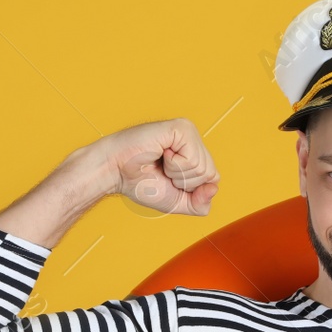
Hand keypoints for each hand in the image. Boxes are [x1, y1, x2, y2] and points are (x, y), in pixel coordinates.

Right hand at [98, 117, 219, 215]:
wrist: (116, 173)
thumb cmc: (141, 184)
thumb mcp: (178, 203)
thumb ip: (200, 203)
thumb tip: (214, 188)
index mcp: (194, 153)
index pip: (212, 180)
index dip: (191, 189)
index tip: (168, 180)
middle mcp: (194, 140)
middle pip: (210, 174)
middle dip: (184, 182)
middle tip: (162, 171)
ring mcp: (188, 131)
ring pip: (202, 169)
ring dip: (177, 174)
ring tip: (160, 162)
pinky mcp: (181, 128)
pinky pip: (193, 160)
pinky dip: (175, 166)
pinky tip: (161, 153)